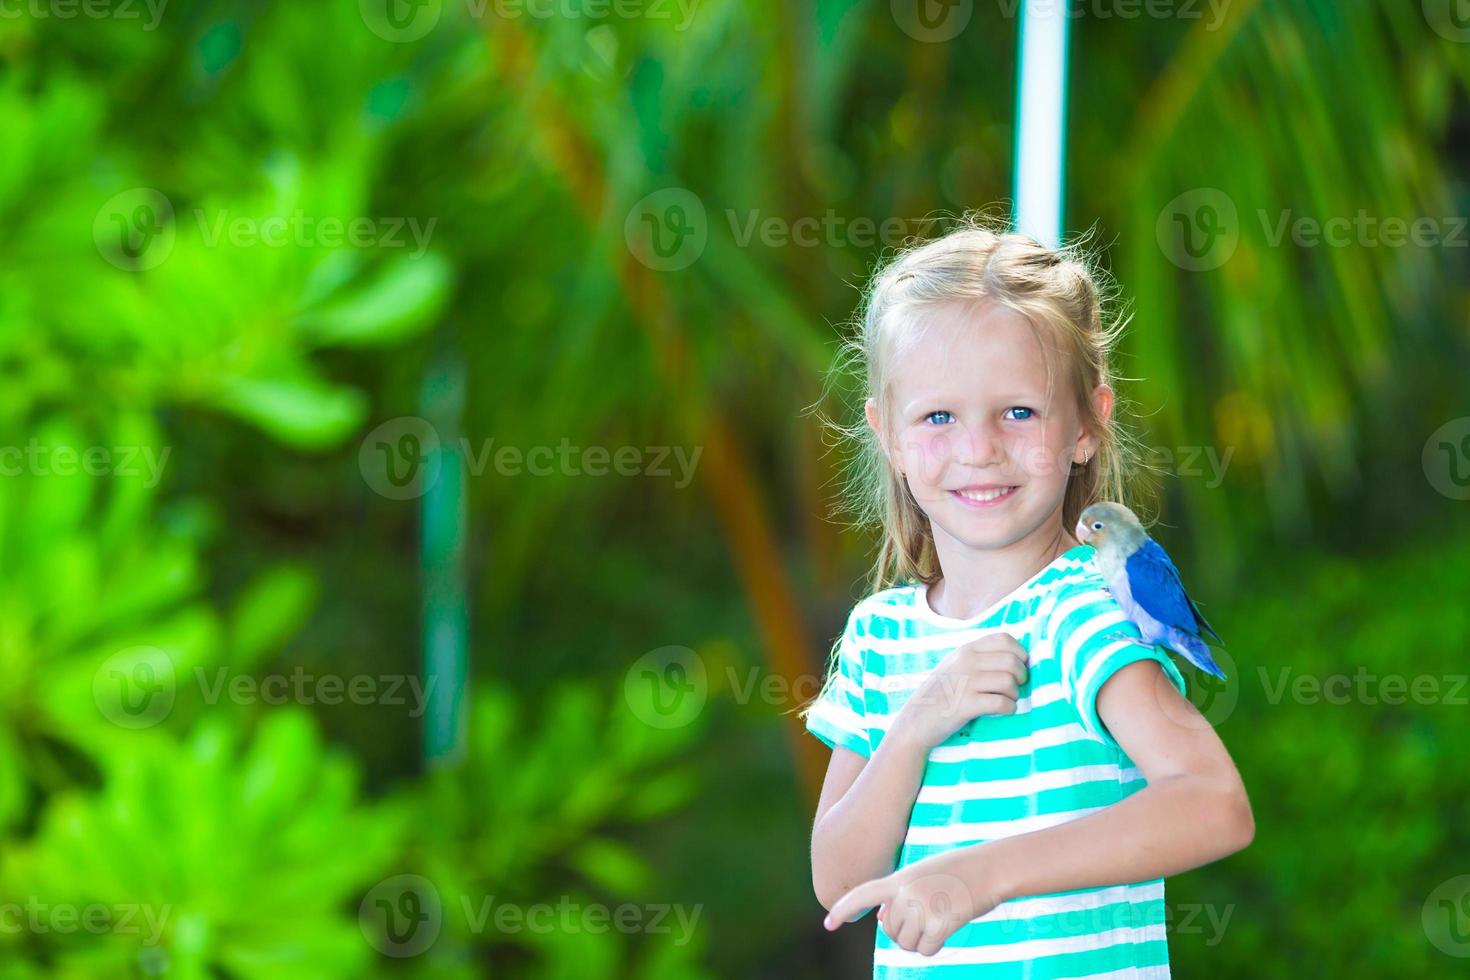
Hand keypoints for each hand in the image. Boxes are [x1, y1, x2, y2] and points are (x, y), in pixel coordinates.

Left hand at [822, 849, 1004, 955]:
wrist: (990, 867)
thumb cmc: (957, 871)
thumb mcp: (922, 875)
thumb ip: (898, 894)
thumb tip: (879, 920)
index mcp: (899, 879)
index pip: (862, 894)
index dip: (843, 909)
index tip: (827, 924)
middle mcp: (906, 893)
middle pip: (890, 931)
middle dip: (906, 932)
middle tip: (929, 913)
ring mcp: (922, 907)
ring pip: (906, 944)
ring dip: (921, 940)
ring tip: (940, 916)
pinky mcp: (939, 923)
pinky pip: (926, 950)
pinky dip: (936, 945)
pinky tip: (949, 926)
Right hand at [890, 633, 1028, 750]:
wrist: (916, 721)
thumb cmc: (942, 694)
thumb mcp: (955, 665)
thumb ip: (980, 657)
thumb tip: (1016, 656)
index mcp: (966, 650)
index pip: (1004, 639)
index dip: (1020, 653)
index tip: (1019, 668)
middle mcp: (965, 661)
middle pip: (1012, 661)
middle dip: (1021, 677)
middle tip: (1014, 689)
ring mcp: (965, 682)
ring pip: (1009, 682)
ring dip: (1015, 694)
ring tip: (1007, 700)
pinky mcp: (966, 704)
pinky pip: (1002, 703)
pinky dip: (1009, 709)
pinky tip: (1003, 711)